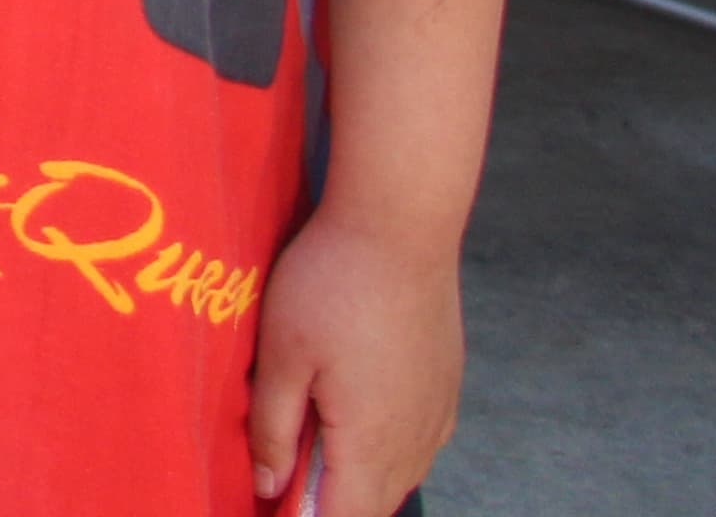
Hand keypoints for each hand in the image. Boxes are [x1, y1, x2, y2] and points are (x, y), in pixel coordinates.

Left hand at [248, 202, 461, 516]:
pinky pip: (416, 442)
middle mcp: (417, 440)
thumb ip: (272, 429)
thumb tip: (269, 486)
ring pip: (397, 474)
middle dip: (328, 500)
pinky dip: (383, 448)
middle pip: (373, 502)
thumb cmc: (330, 284)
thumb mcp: (281, 356)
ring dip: (356, 475)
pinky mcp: (445, 387)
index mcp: (373, 442)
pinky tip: (351, 416)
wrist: (400, 226)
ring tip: (309, 444)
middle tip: (281, 473)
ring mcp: (439, 413)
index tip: (273, 505)